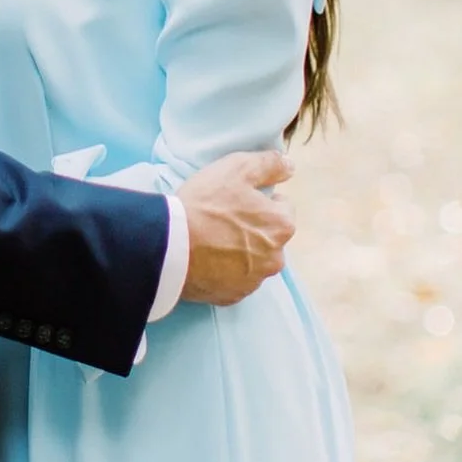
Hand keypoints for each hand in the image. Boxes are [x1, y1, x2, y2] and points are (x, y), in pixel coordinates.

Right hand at [178, 150, 293, 306]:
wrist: (171, 245)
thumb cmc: (206, 203)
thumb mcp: (237, 168)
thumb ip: (269, 164)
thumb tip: (290, 166)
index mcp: (281, 226)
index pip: (283, 207)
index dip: (261, 199)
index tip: (238, 198)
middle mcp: (275, 258)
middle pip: (270, 236)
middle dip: (254, 227)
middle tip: (224, 216)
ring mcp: (254, 281)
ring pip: (254, 259)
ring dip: (242, 250)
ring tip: (213, 237)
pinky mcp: (233, 296)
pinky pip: (236, 278)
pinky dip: (226, 269)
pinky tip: (207, 257)